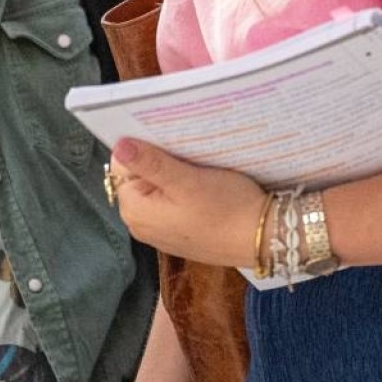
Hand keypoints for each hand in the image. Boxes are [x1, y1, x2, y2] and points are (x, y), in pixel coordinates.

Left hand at [109, 140, 265, 265]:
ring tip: (198, 167)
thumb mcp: (187, 180)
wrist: (261, 240)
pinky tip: (204, 186)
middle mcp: (140, 224)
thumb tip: (120, 145)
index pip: (124, 165)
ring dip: (174, 174)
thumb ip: (151, 164)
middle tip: (189, 154)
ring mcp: (159, 231)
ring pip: (158, 188)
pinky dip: (184, 190)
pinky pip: (172, 202)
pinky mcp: (178, 233)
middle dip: (160, 161)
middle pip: (140, 177)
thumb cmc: (226, 209)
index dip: (145, 147)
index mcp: (135, 211)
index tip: (171, 141)